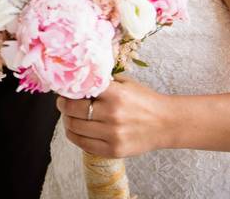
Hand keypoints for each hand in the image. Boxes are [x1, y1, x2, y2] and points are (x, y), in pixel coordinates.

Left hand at [57, 74, 172, 157]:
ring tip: (69, 116)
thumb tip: (79, 79)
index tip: (64, 90)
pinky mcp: (113, 150)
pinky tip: (76, 129)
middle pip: (72, 110)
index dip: (68, 90)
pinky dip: (75, 136)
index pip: (80, 91)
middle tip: (62, 102)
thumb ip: (104, 82)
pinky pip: (83, 144)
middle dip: (63, 105)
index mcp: (116, 95)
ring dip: (67, 120)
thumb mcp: (126, 83)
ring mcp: (112, 135)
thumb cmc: (145, 100)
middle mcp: (112, 115)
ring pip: (74, 128)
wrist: (166, 124)